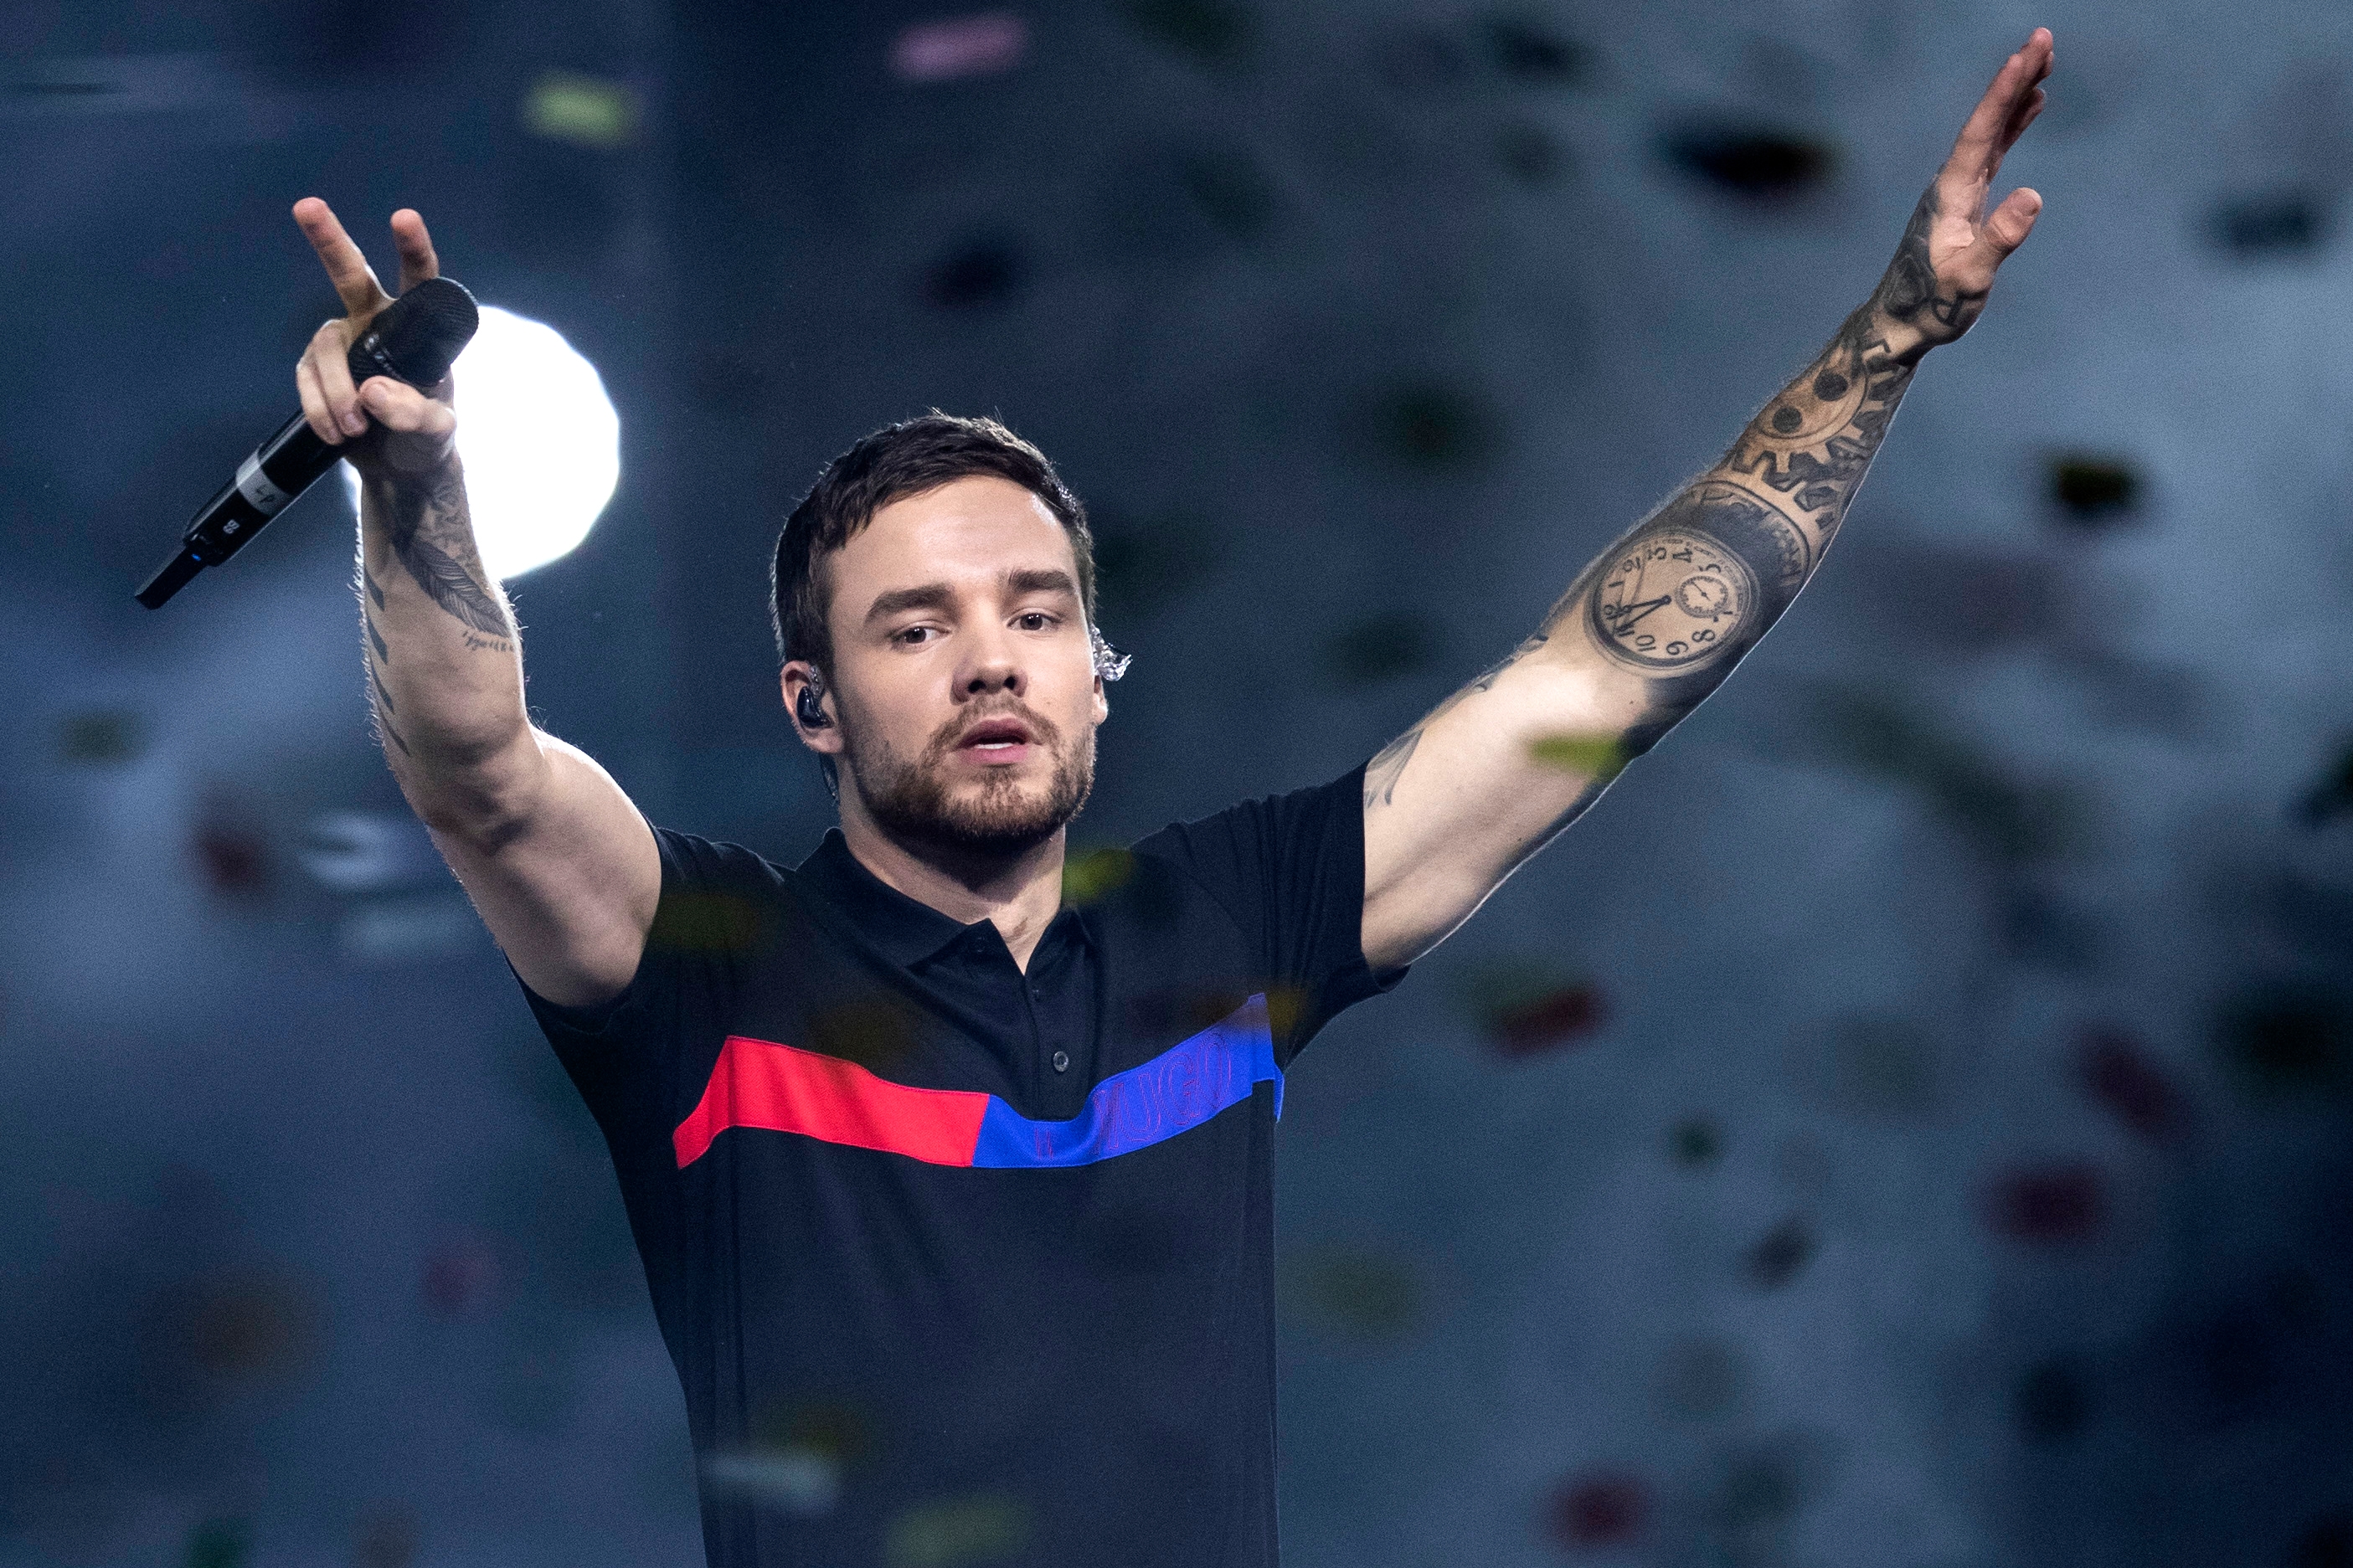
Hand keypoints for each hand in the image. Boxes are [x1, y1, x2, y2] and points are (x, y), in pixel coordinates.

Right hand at [291, 198, 457, 480]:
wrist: (399, 467)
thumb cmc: (428, 437)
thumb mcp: (436, 432)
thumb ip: (415, 414)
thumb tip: (372, 392)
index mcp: (417, 327)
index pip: (418, 282)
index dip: (412, 249)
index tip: (404, 218)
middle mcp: (375, 322)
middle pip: (350, 275)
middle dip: (329, 240)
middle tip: (307, 206)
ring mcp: (342, 341)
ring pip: (326, 348)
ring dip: (336, 392)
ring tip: (356, 428)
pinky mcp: (315, 367)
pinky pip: (308, 379)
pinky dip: (320, 409)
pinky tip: (338, 434)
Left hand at [1871, 28, 2052, 356]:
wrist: (1903, 322)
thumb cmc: (1932, 305)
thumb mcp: (1969, 278)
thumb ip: (1998, 239)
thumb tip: (2032, 198)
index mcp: (1951, 194)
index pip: (1981, 132)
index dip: (2003, 93)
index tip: (2025, 56)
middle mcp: (1952, 183)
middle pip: (1987, 120)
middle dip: (2014, 80)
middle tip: (2043, 39)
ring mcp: (1959, 190)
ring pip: (1992, 130)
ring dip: (2016, 95)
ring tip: (2044, 59)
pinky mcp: (1967, 200)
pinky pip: (1995, 150)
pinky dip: (2013, 124)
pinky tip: (2031, 106)